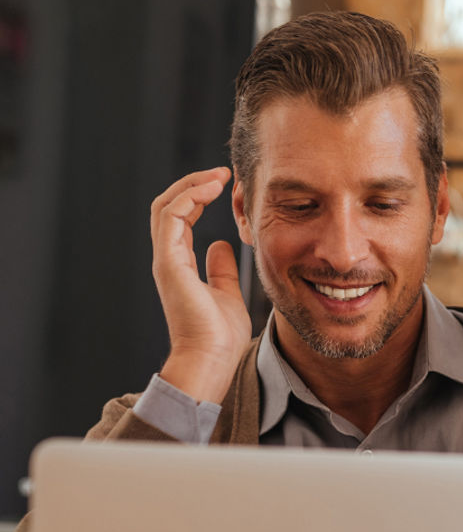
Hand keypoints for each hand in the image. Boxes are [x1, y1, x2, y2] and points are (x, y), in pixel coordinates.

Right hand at [150, 167, 250, 401]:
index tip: (224, 182)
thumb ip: (221, 268)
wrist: (212, 359)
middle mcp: (169, 258)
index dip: (199, 194)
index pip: (180, 216)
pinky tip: (210, 189)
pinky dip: (187, 198)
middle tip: (222, 172)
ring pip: (166, 207)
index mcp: (180, 262)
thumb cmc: (220, 334)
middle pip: (169, 206)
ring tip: (218, 176)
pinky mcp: (168, 264)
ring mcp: (166, 260)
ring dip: (191, 185)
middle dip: (193, 183)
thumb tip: (221, 245)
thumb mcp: (227, 291)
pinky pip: (169, 219)